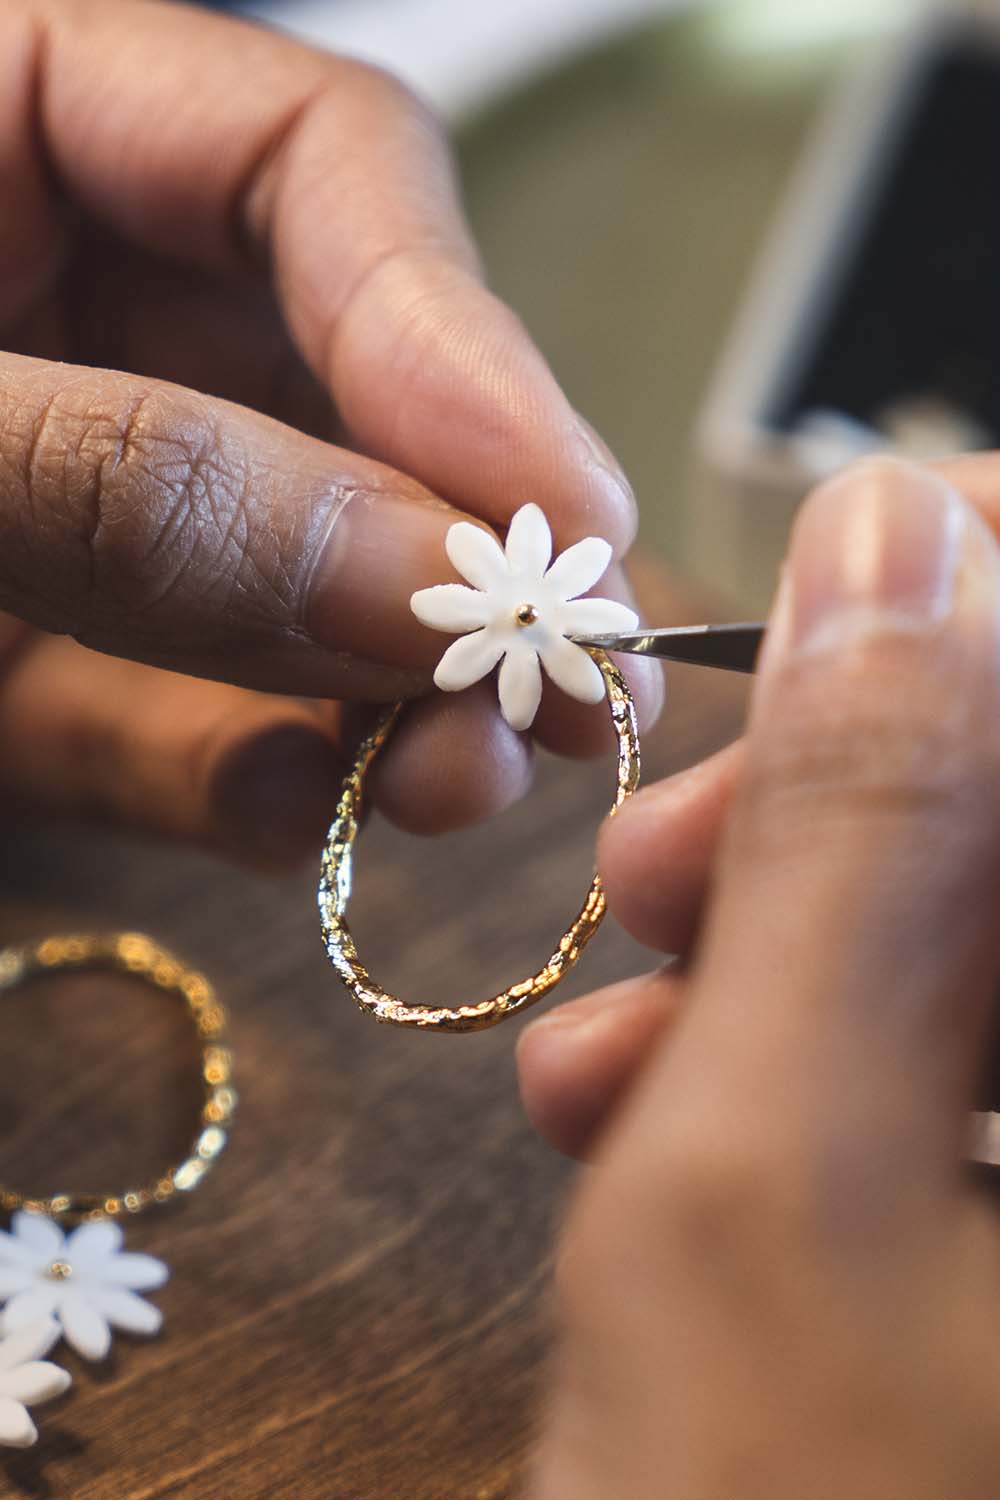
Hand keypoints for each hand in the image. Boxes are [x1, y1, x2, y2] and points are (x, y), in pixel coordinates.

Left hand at [0, 0, 658, 865]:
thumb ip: (132, 480)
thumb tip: (419, 573)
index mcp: (14, 139)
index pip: (319, 169)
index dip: (459, 330)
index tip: (560, 507)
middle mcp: (79, 331)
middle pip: (347, 407)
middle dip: (460, 557)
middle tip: (568, 685)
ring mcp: (74, 517)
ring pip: (293, 593)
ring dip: (390, 699)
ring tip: (455, 781)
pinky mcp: (34, 681)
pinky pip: (176, 736)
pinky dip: (250, 790)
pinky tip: (303, 822)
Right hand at [522, 458, 999, 1497]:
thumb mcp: (776, 1177)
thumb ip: (853, 819)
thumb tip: (893, 525)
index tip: (848, 579)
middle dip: (856, 802)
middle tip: (660, 865)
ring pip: (987, 953)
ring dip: (794, 955)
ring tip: (607, 1039)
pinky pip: (960, 1076)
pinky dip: (812, 1070)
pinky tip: (650, 1126)